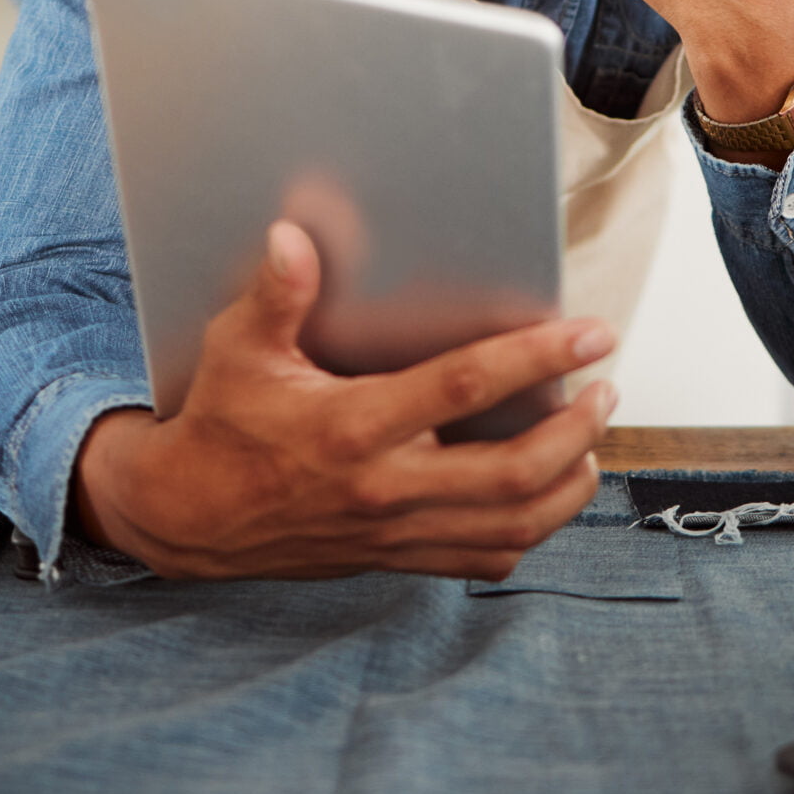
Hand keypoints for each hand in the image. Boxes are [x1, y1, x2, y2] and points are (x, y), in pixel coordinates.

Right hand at [71, 221, 619, 580]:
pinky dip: (529, 531)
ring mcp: (395, 531)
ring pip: (512, 524)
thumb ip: (276, 294)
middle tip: (605, 388)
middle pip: (513, 470)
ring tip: (593, 440)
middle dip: (576, 429)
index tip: (590, 334)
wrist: (188, 518)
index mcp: (353, 426)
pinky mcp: (395, 559)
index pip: (464, 386)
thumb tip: (292, 235)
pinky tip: (546, 495)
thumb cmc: (220, 423)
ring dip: (567, 483)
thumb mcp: (238, 349)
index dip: (536, 357)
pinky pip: (484, 558)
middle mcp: (384, 486)